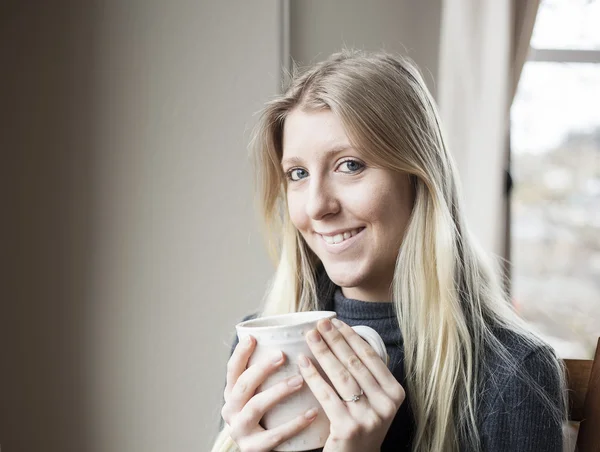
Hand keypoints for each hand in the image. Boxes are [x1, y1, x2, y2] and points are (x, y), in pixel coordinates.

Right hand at [220, 335, 318, 451]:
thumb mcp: (262, 394)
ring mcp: (240, 431)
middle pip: (243, 385)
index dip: (240, 353)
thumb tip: (291, 341)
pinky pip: (274, 435)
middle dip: (262, 368)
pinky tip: (312, 413)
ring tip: (300, 380)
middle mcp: (231, 412)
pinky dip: (295, 423)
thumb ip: (268, 375)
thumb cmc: (272, 416)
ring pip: (256, 406)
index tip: (253, 337)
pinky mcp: (253, 449)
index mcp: (232, 395)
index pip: (232, 370)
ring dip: (278, 391)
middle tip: (283, 355)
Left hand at [297, 318, 404, 451]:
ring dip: (323, 352)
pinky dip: (313, 376)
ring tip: (310, 336)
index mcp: (395, 393)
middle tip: (319, 323)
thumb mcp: (374, 400)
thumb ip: (367, 375)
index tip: (335, 322)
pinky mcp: (348, 427)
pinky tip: (303, 362)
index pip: (370, 357)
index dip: (351, 337)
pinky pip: (327, 394)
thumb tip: (344, 336)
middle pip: (355, 363)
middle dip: (335, 340)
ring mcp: (368, 417)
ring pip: (341, 376)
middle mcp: (386, 405)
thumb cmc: (361, 424)